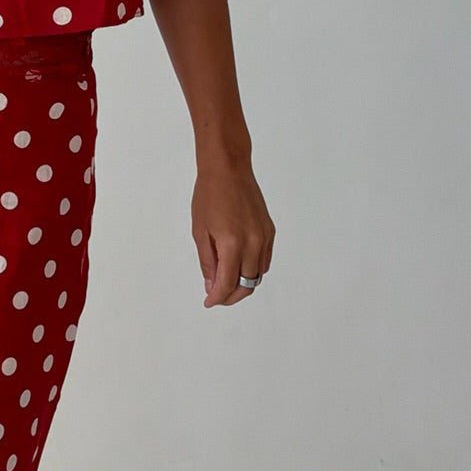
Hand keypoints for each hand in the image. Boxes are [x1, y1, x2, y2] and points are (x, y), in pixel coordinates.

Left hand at [193, 160, 274, 307]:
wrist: (228, 169)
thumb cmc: (209, 195)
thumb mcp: (200, 231)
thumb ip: (208, 261)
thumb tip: (212, 285)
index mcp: (233, 243)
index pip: (228, 283)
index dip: (217, 297)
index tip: (209, 301)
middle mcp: (253, 243)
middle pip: (248, 284)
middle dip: (232, 296)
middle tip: (217, 296)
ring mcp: (265, 237)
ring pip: (258, 274)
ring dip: (244, 284)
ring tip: (226, 282)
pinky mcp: (270, 231)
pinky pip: (265, 260)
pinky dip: (253, 269)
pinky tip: (239, 266)